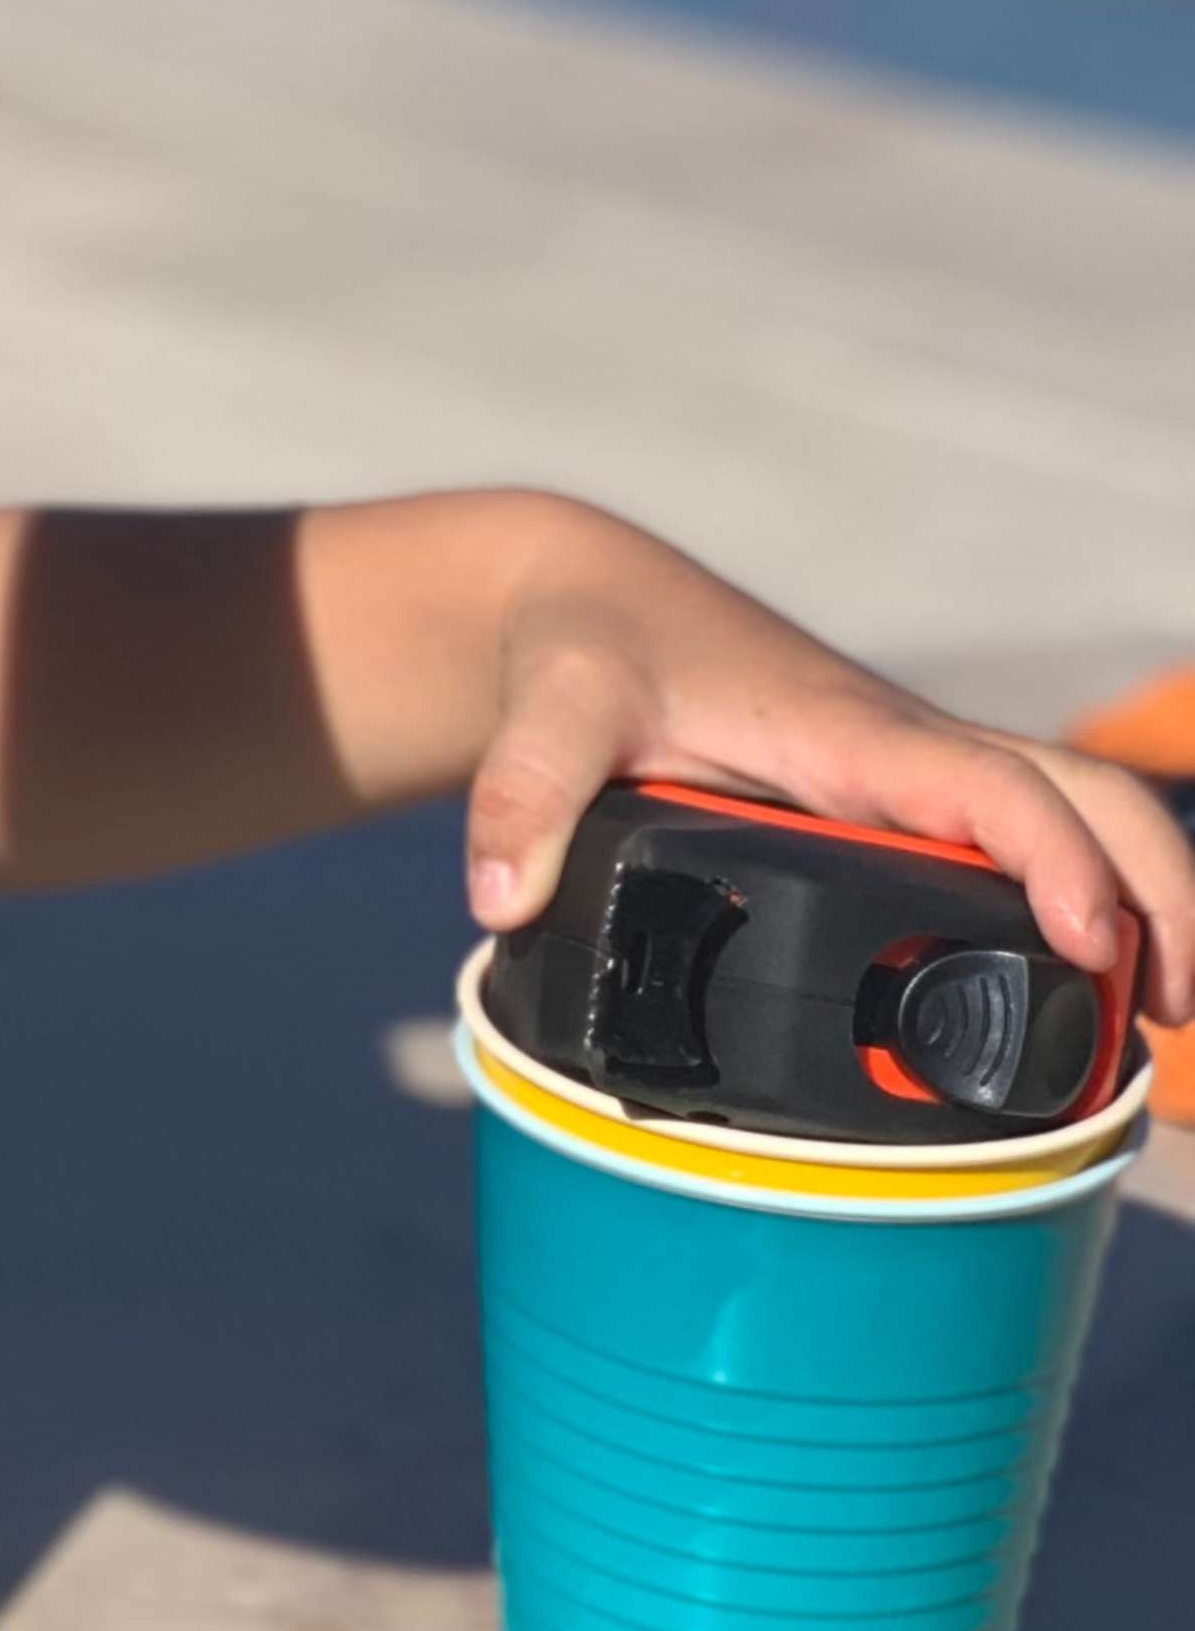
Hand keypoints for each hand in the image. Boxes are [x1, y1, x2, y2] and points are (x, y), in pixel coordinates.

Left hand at [464, 509, 1194, 1026]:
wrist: (588, 600)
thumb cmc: (586, 644)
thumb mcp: (550, 705)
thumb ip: (524, 790)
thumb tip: (502, 895)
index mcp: (850, 731)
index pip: (994, 787)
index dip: (1056, 860)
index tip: (1088, 942)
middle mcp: (907, 752)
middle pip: (1089, 801)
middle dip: (1158, 897)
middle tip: (1172, 1018)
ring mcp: (916, 777)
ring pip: (1078, 819)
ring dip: (1144, 904)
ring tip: (1157, 1030)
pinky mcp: (902, 802)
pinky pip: (1027, 843)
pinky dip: (1087, 902)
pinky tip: (1088, 992)